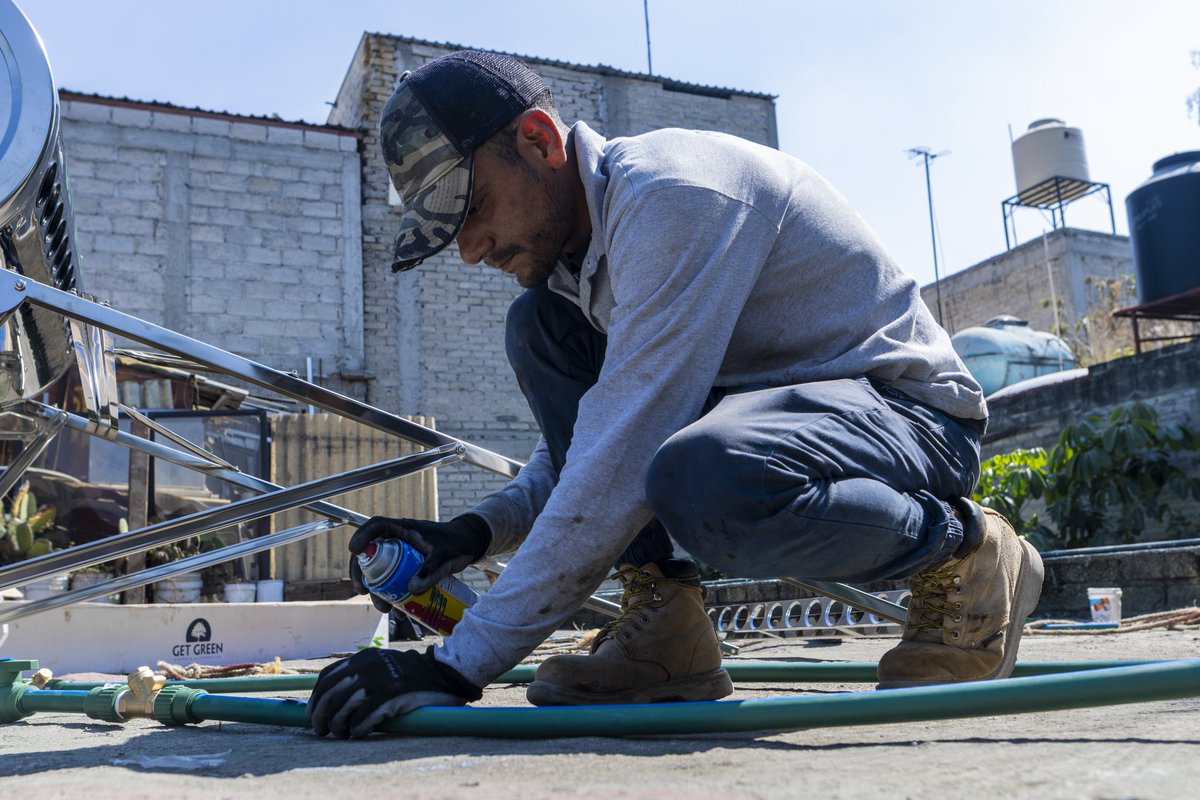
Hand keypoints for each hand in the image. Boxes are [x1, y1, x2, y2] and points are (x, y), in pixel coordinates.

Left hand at [307, 646, 480, 737]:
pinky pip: (362, 720)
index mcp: (363, 658)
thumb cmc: (412, 674)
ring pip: (342, 710)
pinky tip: (360, 734)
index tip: (314, 714)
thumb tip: (333, 699)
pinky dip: (357, 731)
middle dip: (320, 716)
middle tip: (321, 731)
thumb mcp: (382, 663)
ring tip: (343, 734)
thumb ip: (360, 674)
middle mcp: (366, 667)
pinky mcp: (390, 697)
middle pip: (329, 695)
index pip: (327, 678)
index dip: (316, 699)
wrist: (443, 673)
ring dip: (338, 727)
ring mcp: (378, 681)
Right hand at [349, 514, 490, 610]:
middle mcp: (397, 540)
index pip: (376, 526)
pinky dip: (393, 596)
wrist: (468, 545)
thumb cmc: (457, 543)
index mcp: (403, 529)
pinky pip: (393, 581)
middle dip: (362, 573)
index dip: (362, 535)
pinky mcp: (406, 568)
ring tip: (385, 609)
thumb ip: (431, 570)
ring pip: (379, 571)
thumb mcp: (444, 556)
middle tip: (362, 591)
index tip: (354, 550)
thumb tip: (411, 590)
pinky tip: (399, 611)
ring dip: (377, 591)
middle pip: (370, 553)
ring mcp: (400, 555)